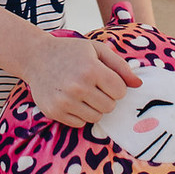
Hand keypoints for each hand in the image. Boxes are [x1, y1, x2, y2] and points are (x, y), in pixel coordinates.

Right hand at [20, 35, 142, 127]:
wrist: (36, 57)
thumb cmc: (70, 52)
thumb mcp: (96, 50)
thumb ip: (120, 66)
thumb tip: (139, 84)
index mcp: (91, 69)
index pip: (120, 91)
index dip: (116, 86)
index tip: (105, 78)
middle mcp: (77, 86)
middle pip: (110, 106)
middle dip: (106, 97)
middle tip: (93, 86)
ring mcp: (64, 101)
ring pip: (96, 117)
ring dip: (94, 107)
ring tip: (83, 93)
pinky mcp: (55, 112)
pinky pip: (80, 123)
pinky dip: (80, 114)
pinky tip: (72, 99)